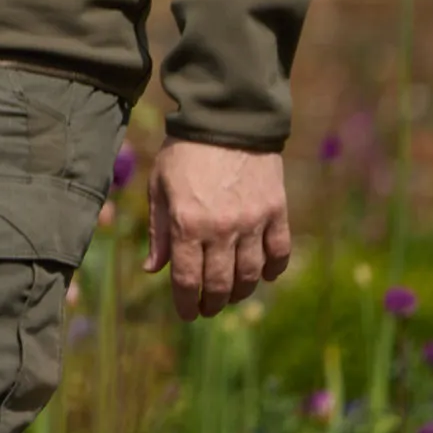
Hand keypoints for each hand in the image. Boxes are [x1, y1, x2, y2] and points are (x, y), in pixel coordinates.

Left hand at [145, 138, 293, 320]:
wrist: (228, 120)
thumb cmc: (184, 152)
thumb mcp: (160, 187)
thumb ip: (158, 231)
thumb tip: (152, 269)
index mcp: (188, 223)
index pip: (187, 278)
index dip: (186, 302)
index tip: (187, 313)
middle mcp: (222, 229)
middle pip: (221, 284)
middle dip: (212, 303)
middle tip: (207, 308)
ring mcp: (253, 222)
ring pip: (251, 274)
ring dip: (241, 292)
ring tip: (231, 295)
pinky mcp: (277, 212)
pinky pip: (279, 253)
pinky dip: (273, 269)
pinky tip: (263, 275)